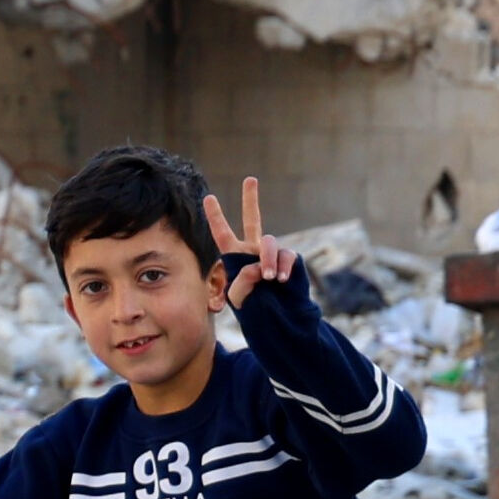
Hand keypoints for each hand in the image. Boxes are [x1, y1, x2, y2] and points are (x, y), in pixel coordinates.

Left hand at [201, 175, 297, 311]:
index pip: (223, 234)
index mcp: (236, 257)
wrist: (280, 319)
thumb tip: (259, 266)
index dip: (216, 217)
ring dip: (267, 260)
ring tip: (270, 279)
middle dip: (251, 199)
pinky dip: (283, 267)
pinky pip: (286, 256)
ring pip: (268, 243)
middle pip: (252, 220)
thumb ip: (242, 280)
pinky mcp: (290, 259)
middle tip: (250, 179)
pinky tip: (281, 280)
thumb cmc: (255, 308)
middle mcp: (254, 250)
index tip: (208, 197)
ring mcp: (273, 253)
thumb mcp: (239, 297)